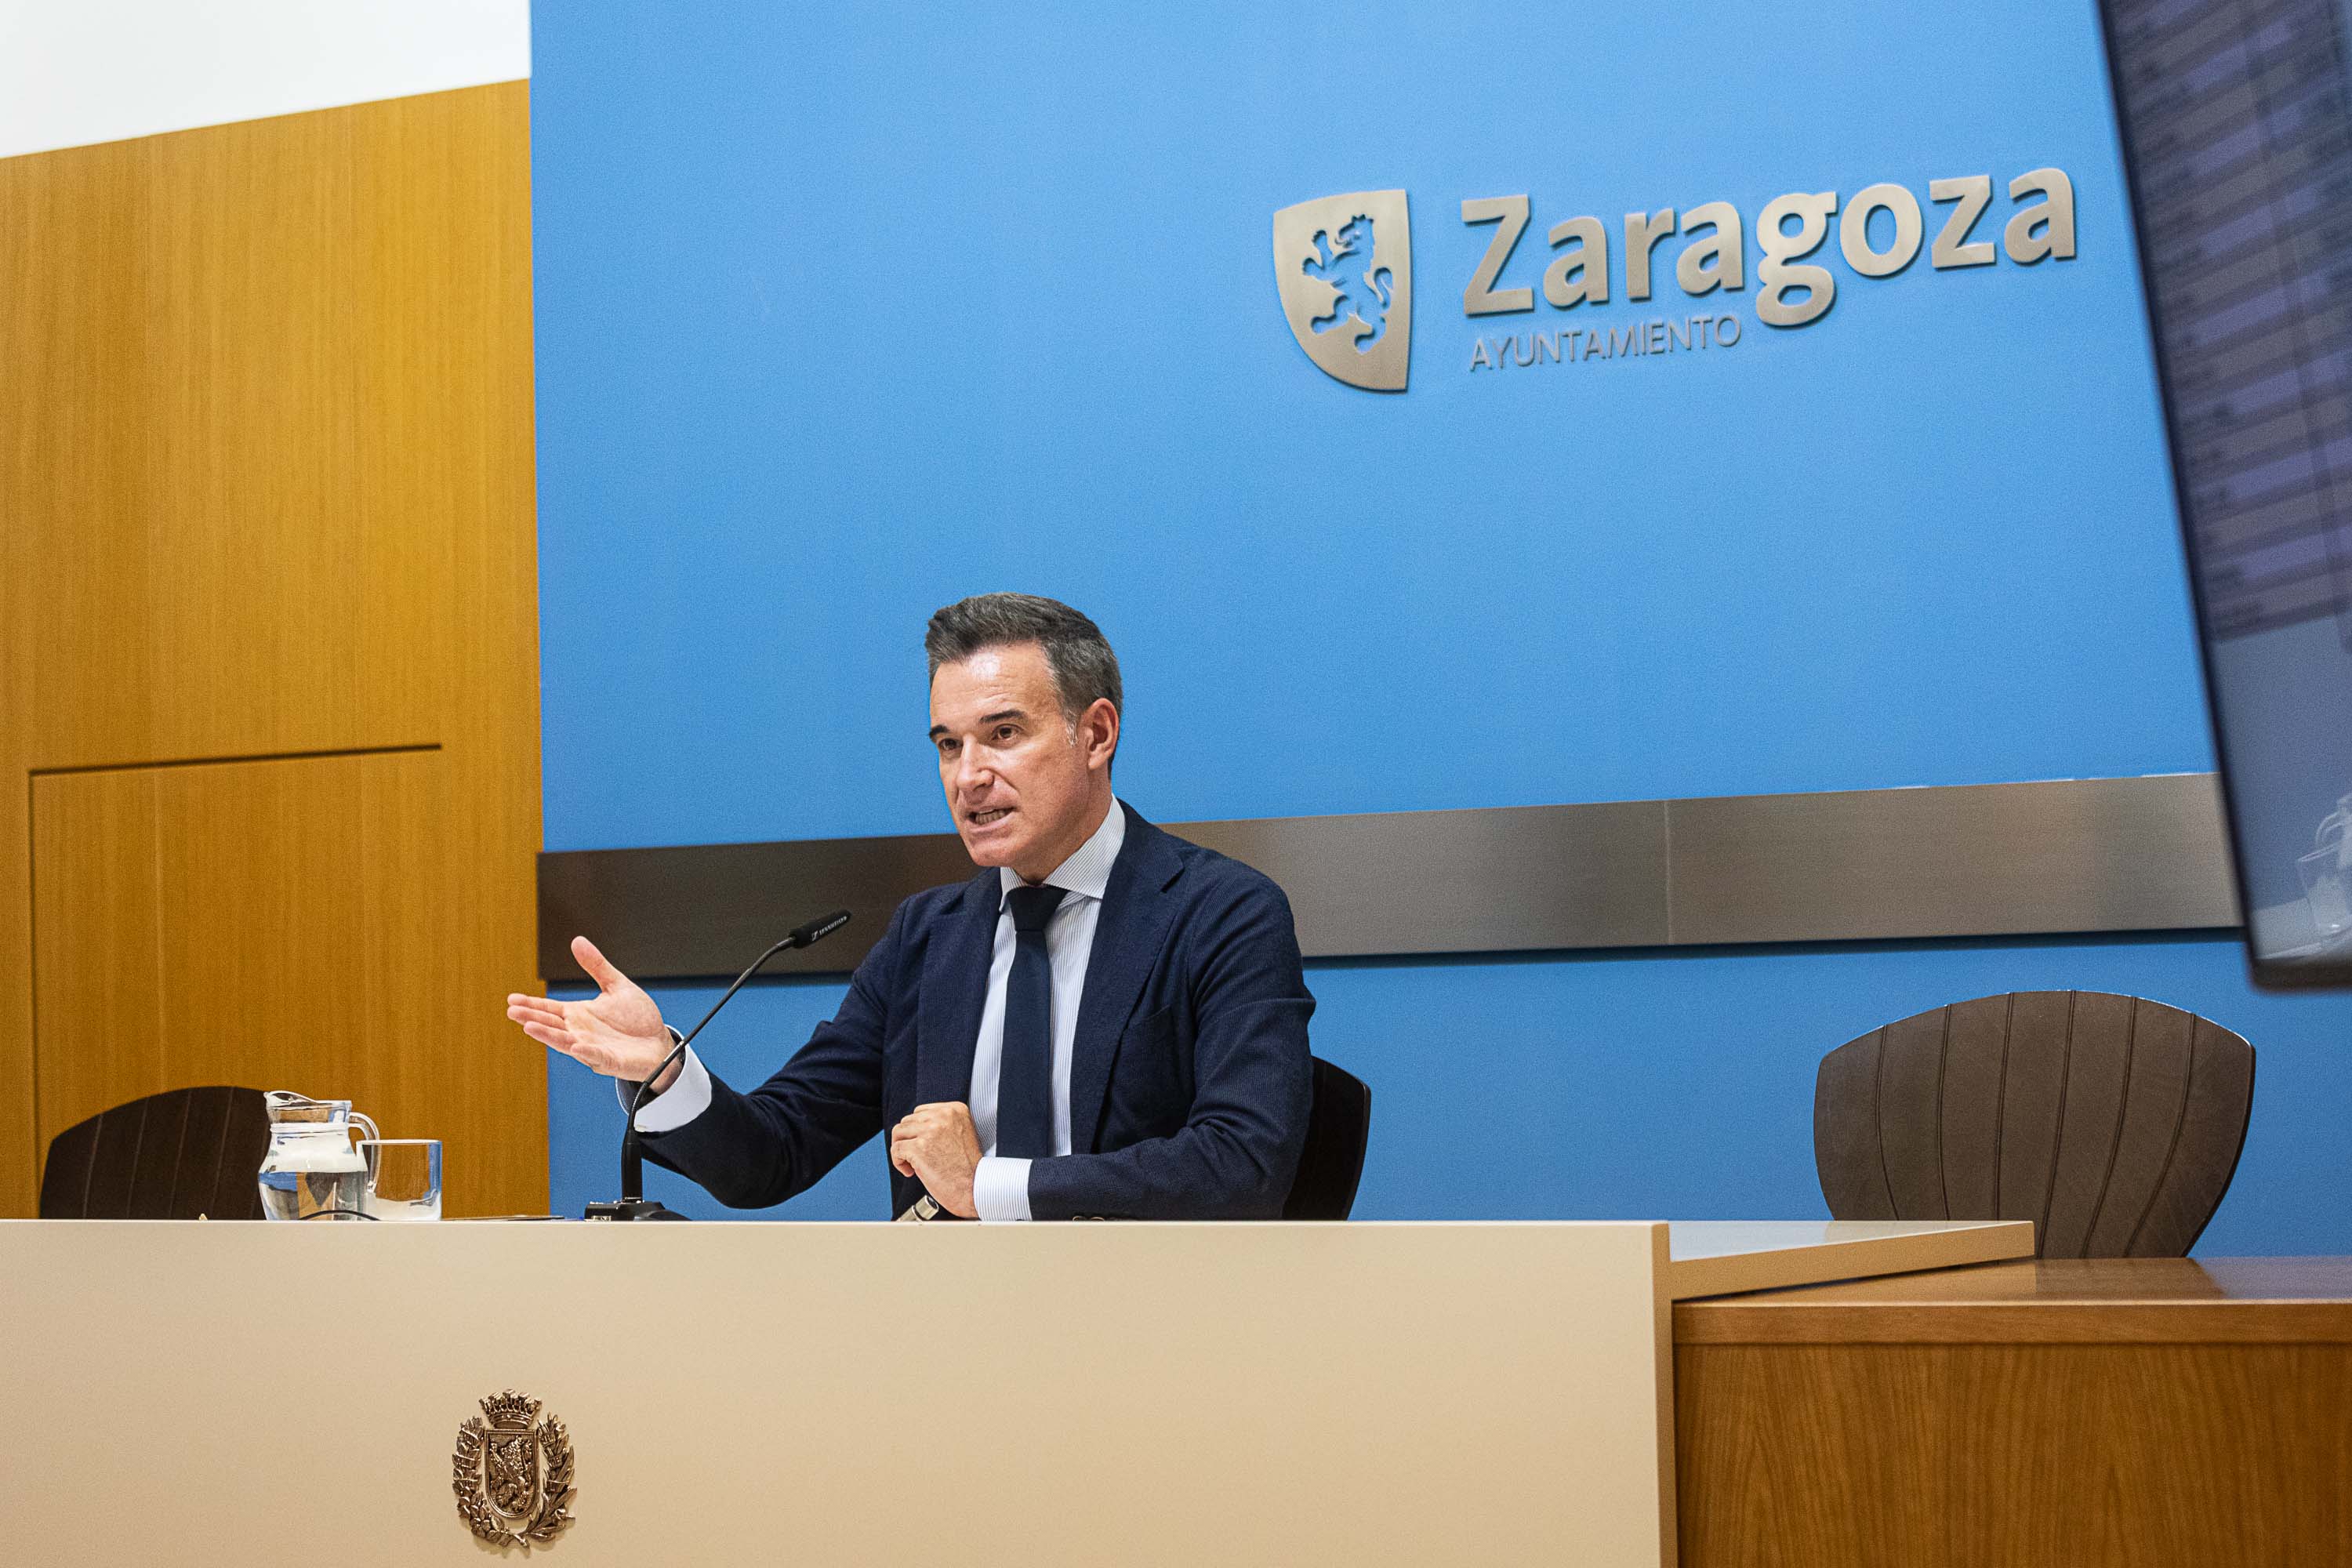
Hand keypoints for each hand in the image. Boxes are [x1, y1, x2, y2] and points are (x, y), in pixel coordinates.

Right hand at [506, 936, 677, 1088]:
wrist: (659, 1043)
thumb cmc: (636, 1018)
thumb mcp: (616, 986)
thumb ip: (597, 966)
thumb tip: (577, 940)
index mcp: (579, 1015)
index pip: (550, 1009)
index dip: (531, 1004)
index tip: (511, 999)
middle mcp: (581, 1032)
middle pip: (552, 1025)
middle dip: (532, 1018)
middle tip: (512, 1011)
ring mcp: (593, 1048)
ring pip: (566, 1042)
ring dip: (549, 1036)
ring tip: (530, 1027)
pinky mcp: (611, 1061)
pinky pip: (597, 1056)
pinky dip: (587, 1052)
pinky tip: (576, 1046)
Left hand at [889, 1102, 983, 1217]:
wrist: (975, 1187)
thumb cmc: (968, 1168)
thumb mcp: (962, 1134)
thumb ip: (942, 1124)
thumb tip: (915, 1127)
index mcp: (956, 1110)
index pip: (921, 1111)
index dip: (918, 1131)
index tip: (923, 1145)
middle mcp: (943, 1116)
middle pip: (907, 1121)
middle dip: (908, 1140)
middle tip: (917, 1157)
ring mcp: (930, 1130)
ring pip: (898, 1132)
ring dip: (901, 1149)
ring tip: (912, 1163)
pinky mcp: (919, 1147)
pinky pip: (895, 1149)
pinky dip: (898, 1162)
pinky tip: (910, 1171)